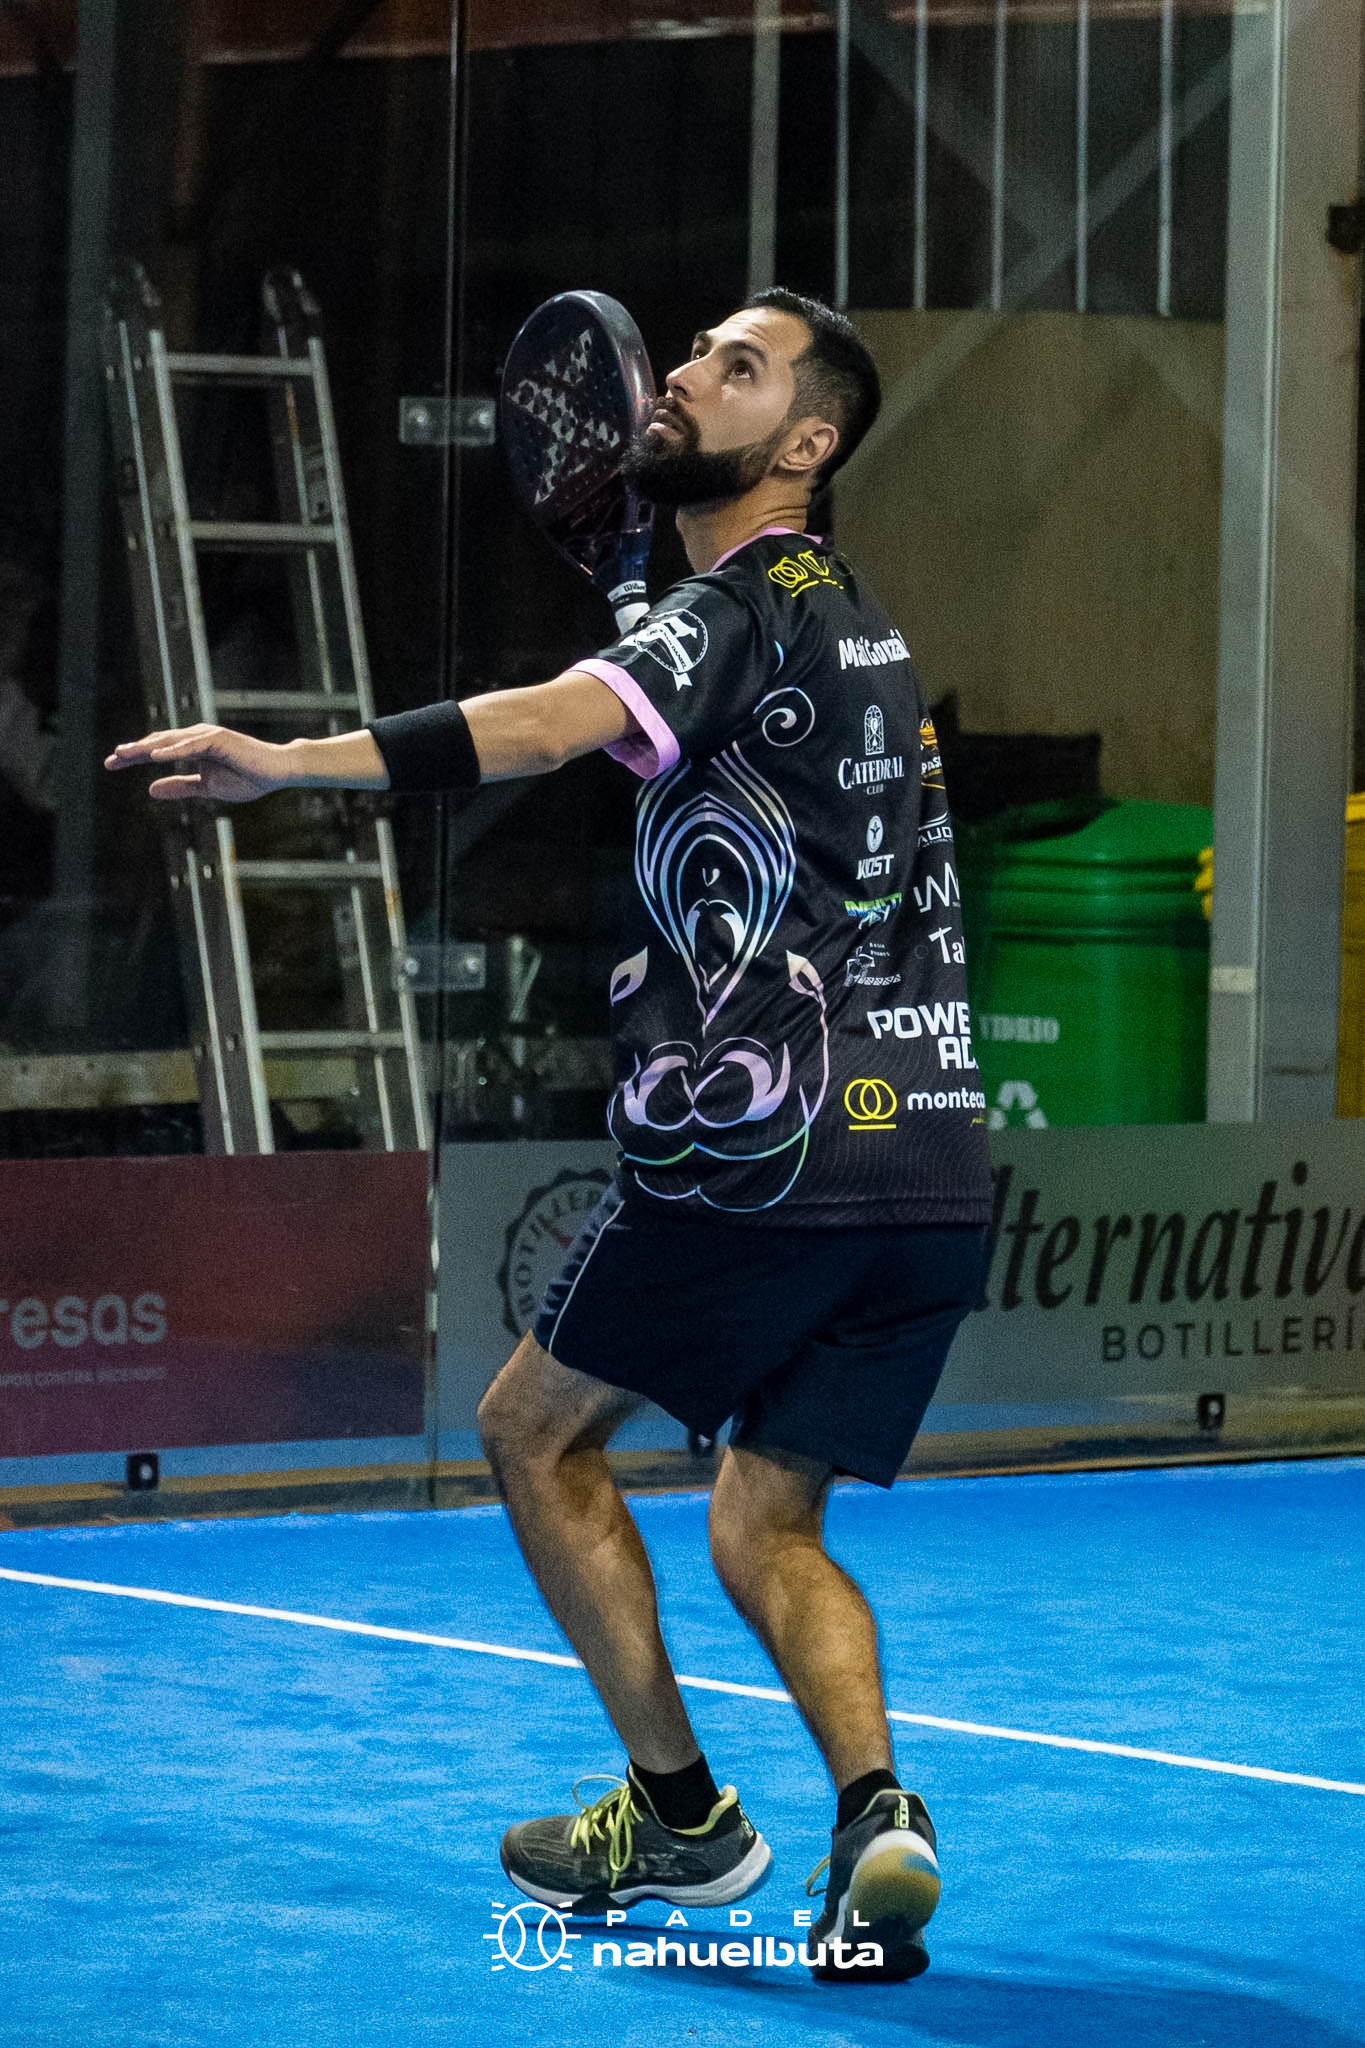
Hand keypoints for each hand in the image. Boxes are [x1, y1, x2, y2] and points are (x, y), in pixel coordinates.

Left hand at [104, 724, 290, 802]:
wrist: (276, 772)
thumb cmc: (247, 778)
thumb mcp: (207, 788)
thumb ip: (180, 787)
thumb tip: (151, 790)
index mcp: (192, 747)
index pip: (157, 751)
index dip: (134, 758)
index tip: (112, 764)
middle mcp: (196, 737)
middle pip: (158, 743)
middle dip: (133, 752)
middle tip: (111, 760)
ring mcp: (207, 736)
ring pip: (170, 741)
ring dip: (147, 747)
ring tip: (125, 754)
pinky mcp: (218, 740)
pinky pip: (191, 746)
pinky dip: (173, 750)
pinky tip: (155, 757)